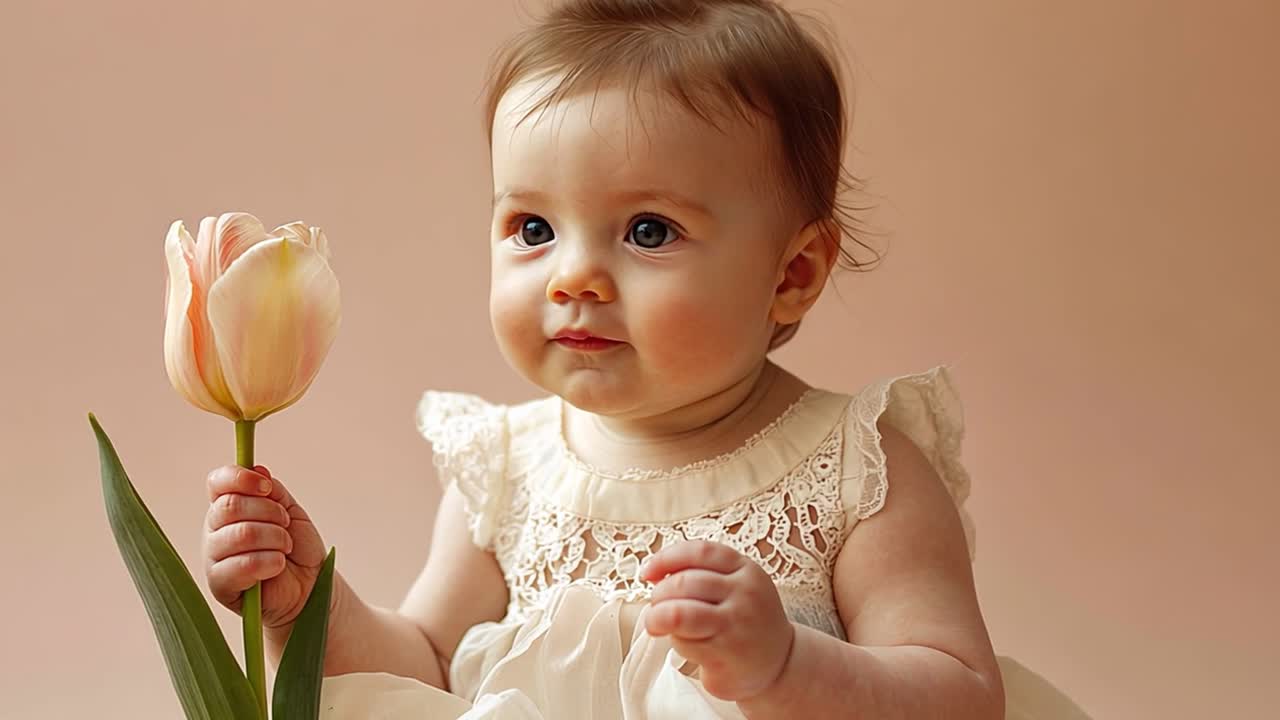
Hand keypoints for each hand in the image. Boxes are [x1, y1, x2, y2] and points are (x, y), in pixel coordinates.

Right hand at [202, 464, 328, 629]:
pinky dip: (271, 561)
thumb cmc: (297, 549)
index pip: (217, 482)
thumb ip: (272, 491)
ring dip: (275, 538)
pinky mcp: (219, 584)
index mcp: (227, 507)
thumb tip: (257, 469)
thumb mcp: (290, 511)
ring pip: (242, 534)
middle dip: (269, 512)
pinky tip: (277, 566)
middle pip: (231, 506)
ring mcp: (213, 557)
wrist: (309, 586)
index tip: (266, 487)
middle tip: (285, 525)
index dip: (240, 478)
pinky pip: (245, 564)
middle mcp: (214, 530)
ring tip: (284, 548)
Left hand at [641, 540, 795, 701]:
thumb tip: (653, 572)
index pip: (700, 552)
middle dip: (660, 594)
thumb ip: (703, 572)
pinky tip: (686, 644)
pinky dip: (676, 642)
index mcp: (745, 569)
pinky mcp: (726, 654)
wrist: (779, 662)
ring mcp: (737, 624)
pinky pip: (685, 642)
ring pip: (679, 613)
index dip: (666, 558)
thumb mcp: (736, 584)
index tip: (647, 572)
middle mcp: (745, 593)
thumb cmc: (745, 618)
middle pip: (684, 583)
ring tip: (657, 624)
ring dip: (658, 618)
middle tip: (657, 606)